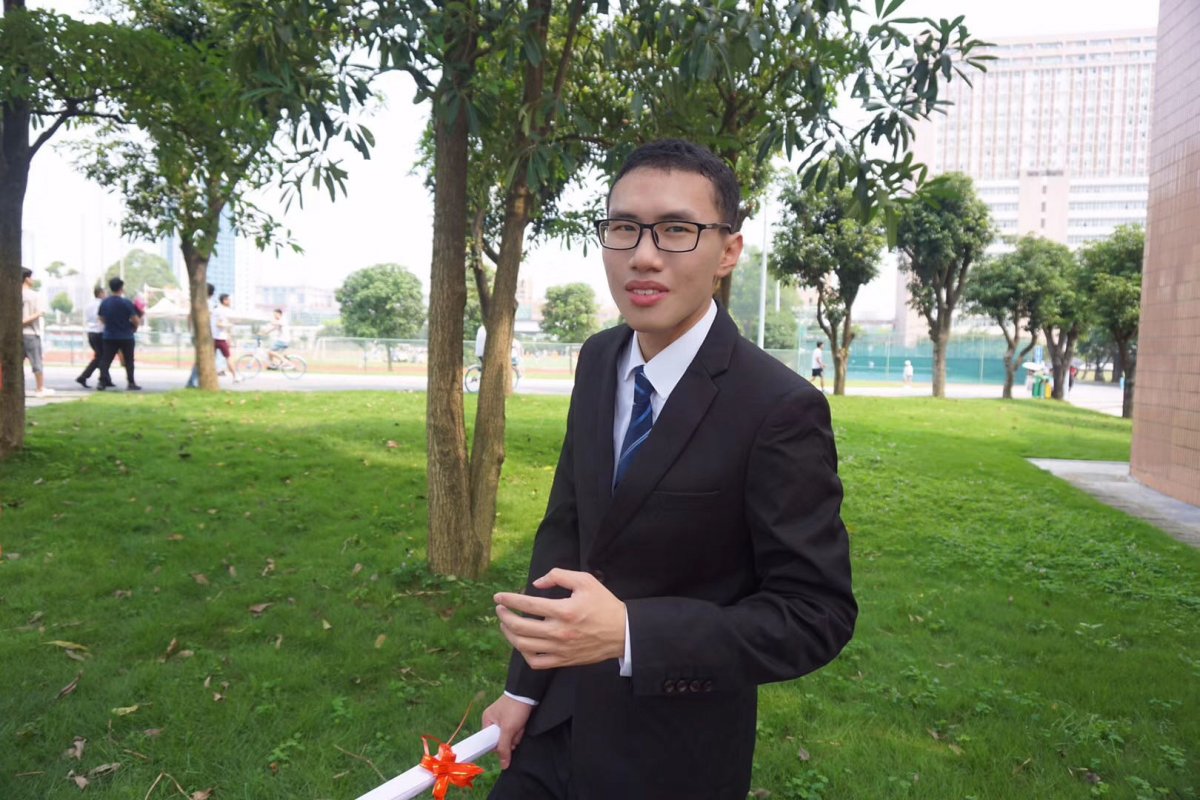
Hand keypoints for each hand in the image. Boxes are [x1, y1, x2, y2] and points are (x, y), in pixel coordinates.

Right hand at [481, 694, 533, 769]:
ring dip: (517, 734)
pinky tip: (523, 724)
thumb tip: (503, 765)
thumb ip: (504, 748)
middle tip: (515, 730)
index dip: (498, 745)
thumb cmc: (515, 708)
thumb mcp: (508, 729)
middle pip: (501, 740)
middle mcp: (494, 720)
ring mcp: (504, 719)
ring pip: (510, 736)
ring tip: (520, 724)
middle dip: (511, 738)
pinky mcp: (514, 719)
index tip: (506, 743)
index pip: (489, 740)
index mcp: (487, 720)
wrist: (529, 692)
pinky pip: (516, 731)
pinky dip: (521, 730)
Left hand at [494, 568, 626, 669]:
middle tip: (500, 608)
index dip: (509, 600)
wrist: (622, 633)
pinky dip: (523, 653)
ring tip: (506, 624)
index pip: (527, 604)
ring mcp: (560, 649)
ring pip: (523, 645)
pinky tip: (522, 643)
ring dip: (509, 633)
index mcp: (564, 610)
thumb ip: (559, 575)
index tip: (498, 597)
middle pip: (520, 626)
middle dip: (504, 616)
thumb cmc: (604, 604)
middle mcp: (559, 631)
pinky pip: (535, 662)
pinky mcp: (563, 661)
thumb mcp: (585, 581)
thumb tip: (536, 583)